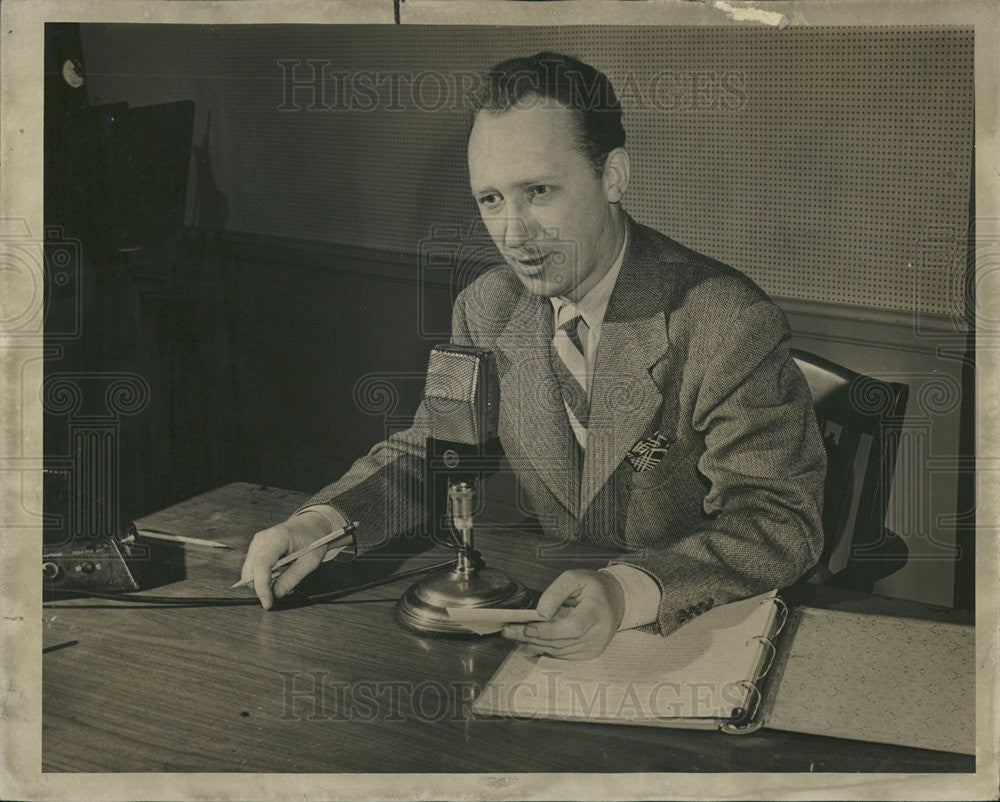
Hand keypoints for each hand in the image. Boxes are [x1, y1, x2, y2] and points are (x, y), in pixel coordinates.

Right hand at [238, 511, 333, 608]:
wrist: (311, 524)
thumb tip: (277, 594)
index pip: (261, 565)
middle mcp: (261, 539)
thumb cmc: (314, 539)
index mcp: (276, 538)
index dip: (262, 587)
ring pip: (249, 573)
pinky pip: (253, 569)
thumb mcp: (311, 560)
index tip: (268, 604)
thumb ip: (294, 577)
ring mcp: (256, 543)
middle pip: (250, 572)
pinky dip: (263, 577)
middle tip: (285, 589)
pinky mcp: (256, 548)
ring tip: (285, 577)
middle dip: (263, 587)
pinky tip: (279, 573)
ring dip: (263, 582)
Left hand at [501, 569, 624, 659]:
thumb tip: (540, 613)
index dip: (549, 630)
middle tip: (508, 630)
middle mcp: (599, 633)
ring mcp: (595, 646)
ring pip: (559, 650)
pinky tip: (528, 643)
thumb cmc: (592, 587)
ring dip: (534, 644)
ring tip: (513, 635)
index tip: (527, 627)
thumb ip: (556, 592)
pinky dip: (544, 649)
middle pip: (561, 641)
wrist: (614, 600)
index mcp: (597, 611)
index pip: (572, 627)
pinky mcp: (590, 653)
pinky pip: (563, 654)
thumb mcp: (575, 578)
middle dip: (532, 637)